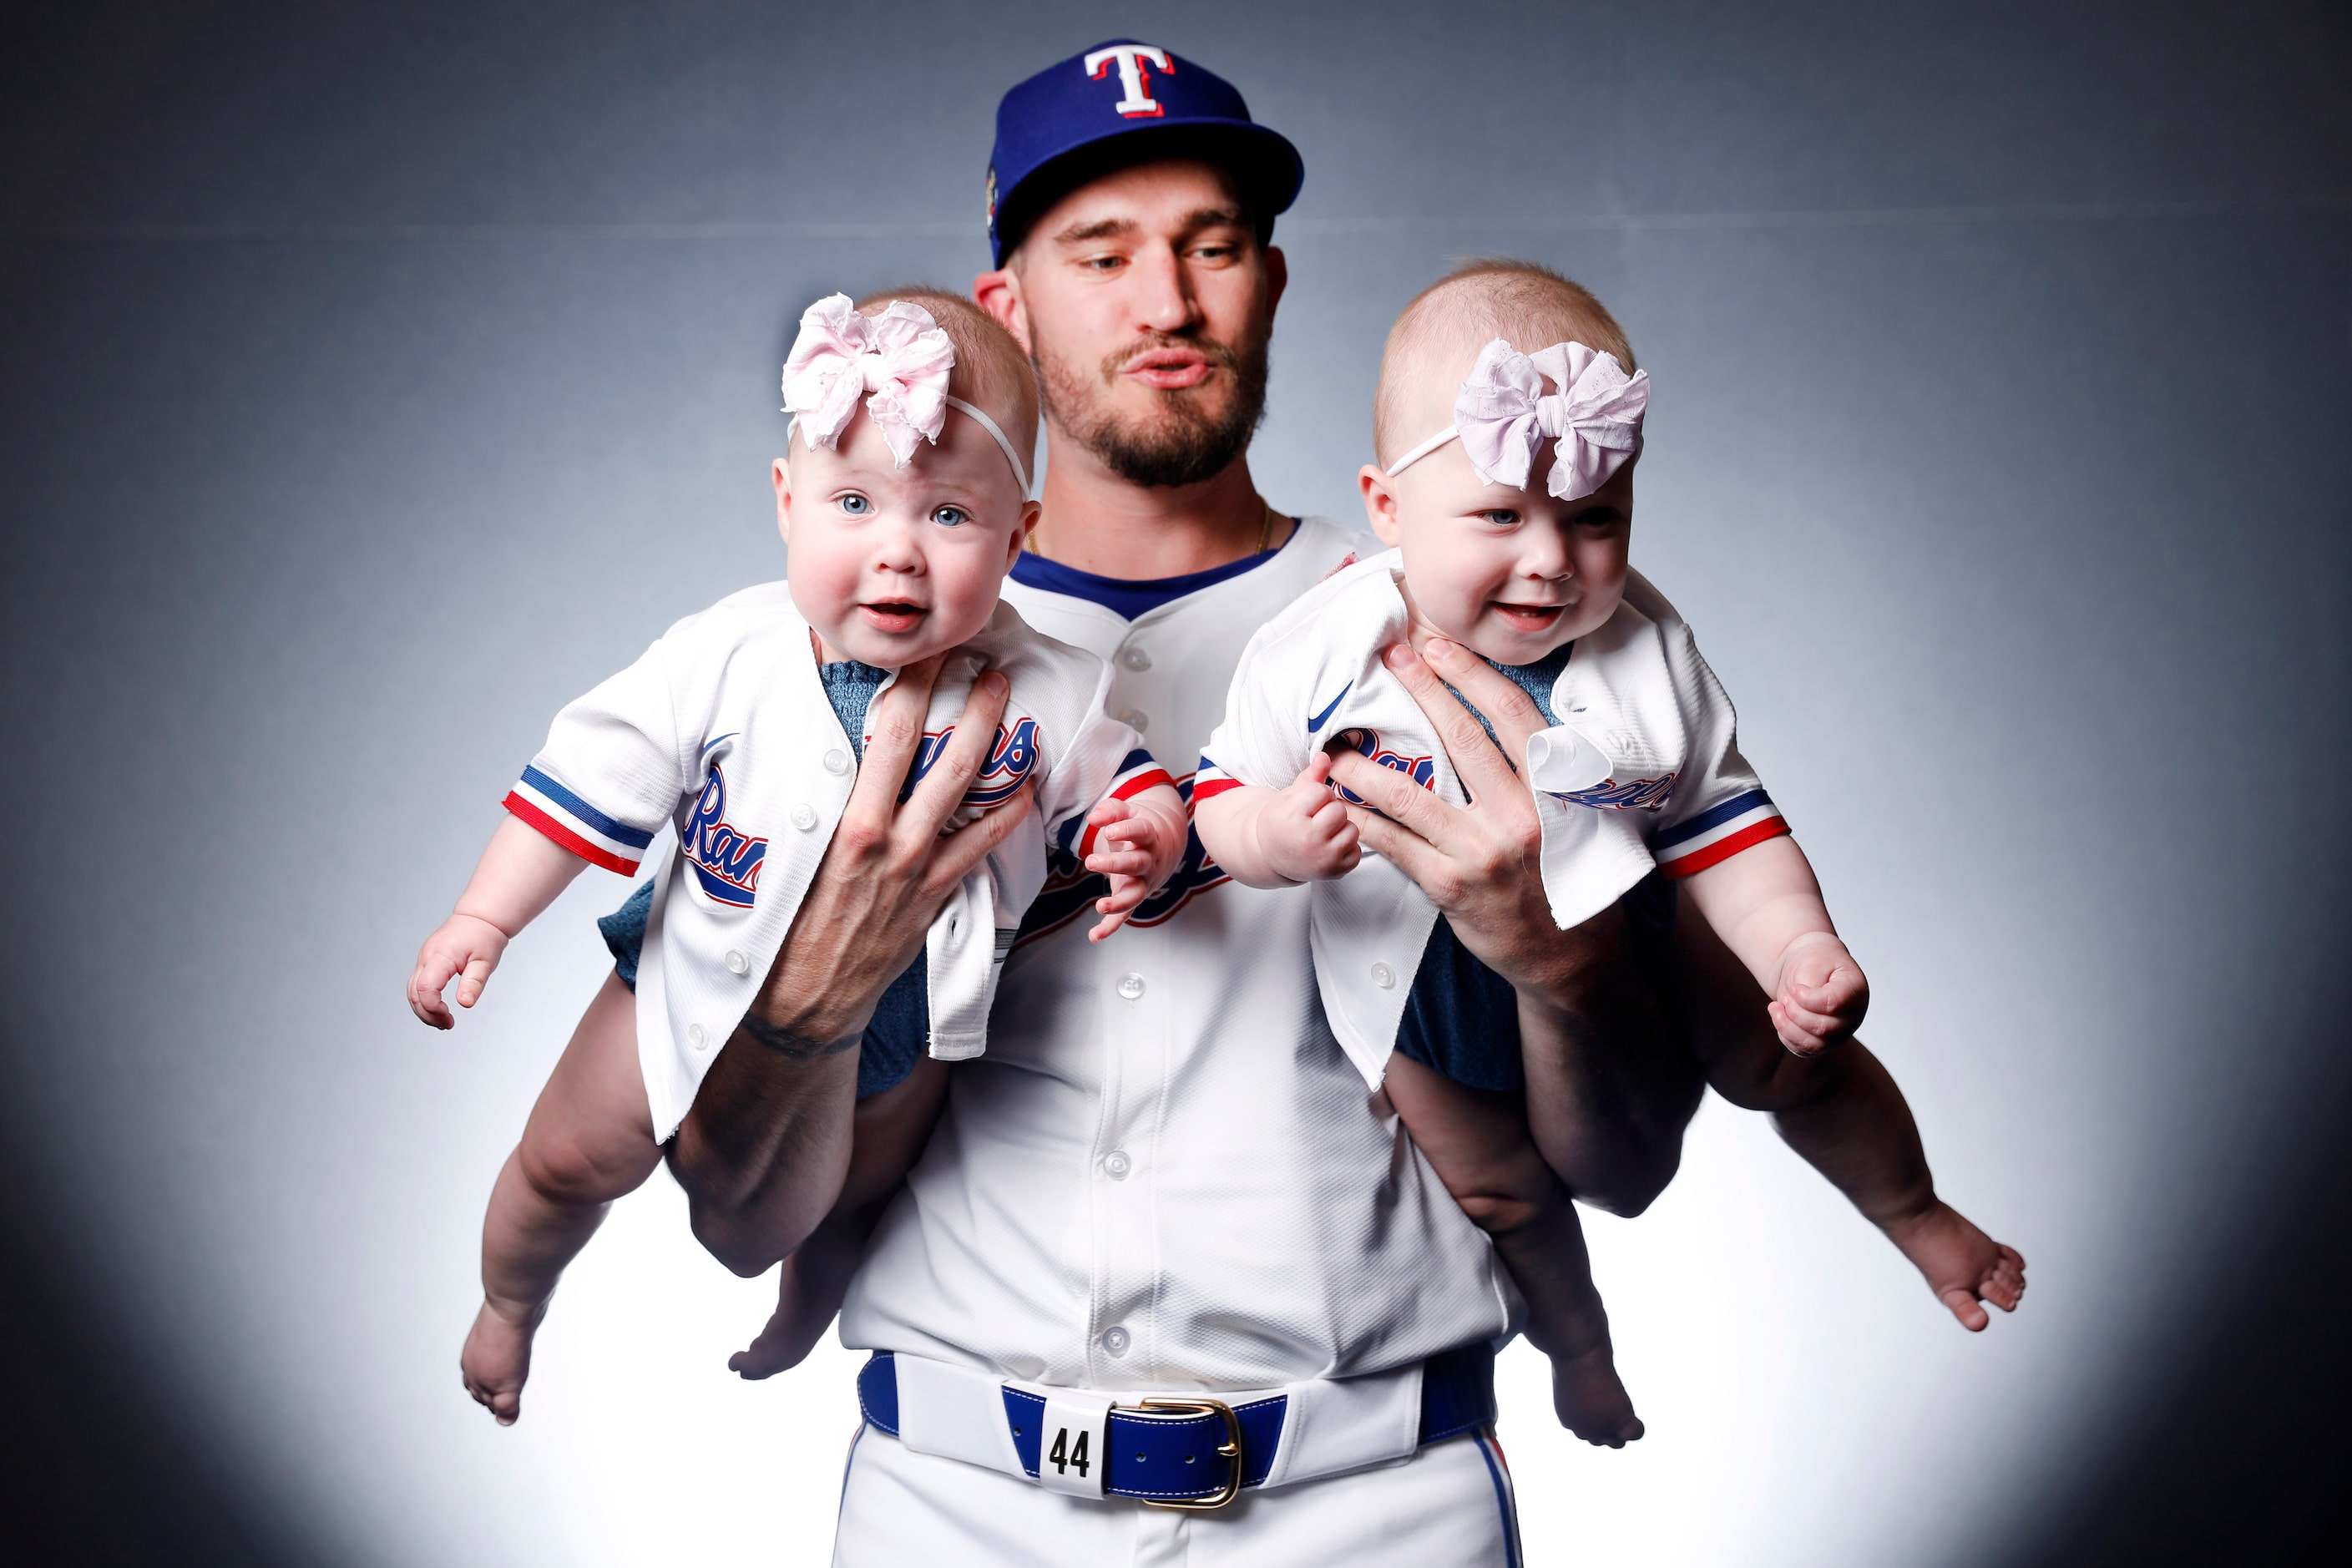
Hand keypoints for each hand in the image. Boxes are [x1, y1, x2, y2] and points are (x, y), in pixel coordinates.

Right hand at [408, 913, 510, 1028]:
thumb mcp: (486, 961)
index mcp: (440, 956)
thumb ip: (474, 982)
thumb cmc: (484, 937)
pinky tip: (439, 1010)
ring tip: (444, 1022)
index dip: (433, 1008)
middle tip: (448, 1025)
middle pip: (414, 993)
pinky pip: (417, 985)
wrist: (478, 918)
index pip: (425, 988)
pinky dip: (424, 1000)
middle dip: (427, 1014)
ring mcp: (424, 959)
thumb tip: (464, 1004)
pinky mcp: (426, 962)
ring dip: (424, 1010)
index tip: (450, 1017)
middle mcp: (426, 958)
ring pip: (412, 991)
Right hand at [746, 658, 1034, 1044]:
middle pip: (938, 754)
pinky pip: (981, 844)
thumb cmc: (786, 919)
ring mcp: (917, 868)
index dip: (911, 686)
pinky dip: (1005, 812)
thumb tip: (826, 742)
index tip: (924, 651)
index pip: (886, 735)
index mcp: (846, 823)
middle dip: (967, 703)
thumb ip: (815, 800)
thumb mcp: (789, 850)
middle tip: (985, 662)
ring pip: (967, 792)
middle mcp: (888, 840)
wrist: (803, 996)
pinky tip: (1022, 785)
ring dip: (993, 743)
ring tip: (1010, 704)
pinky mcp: (936, 894)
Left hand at [1081, 797, 1164, 939]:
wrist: (1167, 845)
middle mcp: (1150, 861)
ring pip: (1135, 894)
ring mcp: (1144, 882)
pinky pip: (1125, 915)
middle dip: (1114, 864)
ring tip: (1100, 906)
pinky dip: (1110, 927)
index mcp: (1150, 836)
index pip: (1140, 832)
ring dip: (1119, 902)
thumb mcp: (1129, 812)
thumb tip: (1093, 818)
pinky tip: (1094, 936)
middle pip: (1136, 864)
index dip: (1126, 831)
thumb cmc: (1141, 827)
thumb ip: (1111, 811)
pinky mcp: (1134, 896)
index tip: (1109, 831)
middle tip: (1091, 861)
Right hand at [1259, 753, 1361, 882]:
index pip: (1322, 792)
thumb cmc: (1280, 823)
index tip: (1304, 806)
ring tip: (1321, 834)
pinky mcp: (1336, 872)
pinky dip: (1345, 848)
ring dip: (1340, 829)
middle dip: (1329, 811)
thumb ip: (1311, 775)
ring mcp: (1323, 859)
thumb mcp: (1288, 796)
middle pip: (1339, 810)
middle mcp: (1309, 841)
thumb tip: (1327, 755)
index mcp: (1292, 818)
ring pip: (1352, 830)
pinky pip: (1357, 850)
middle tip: (1313, 820)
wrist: (1270, 857)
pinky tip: (1328, 847)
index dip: (1315, 796)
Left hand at [1329, 638, 1598, 1000]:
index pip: (1513, 717)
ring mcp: (1482, 852)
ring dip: (1368, 766)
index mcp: (1554, 792)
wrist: (1570, 957)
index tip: (1440, 648)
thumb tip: (1511, 721)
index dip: (1473, 677)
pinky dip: (1363, 821)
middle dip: (1422, 692)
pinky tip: (1340, 803)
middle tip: (1388, 659)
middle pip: (1462, 739)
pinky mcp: (1450, 886)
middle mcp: (1521, 816)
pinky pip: (1396, 844)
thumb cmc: (1570, 880)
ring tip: (1337, 746)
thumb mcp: (1580, 820)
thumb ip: (1549, 775)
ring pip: (1412, 794)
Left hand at [1768, 930, 1868, 1055]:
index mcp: (1855, 991)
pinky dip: (1786, 1037)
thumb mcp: (1813, 962)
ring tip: (1776, 1008)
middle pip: (1823, 1028)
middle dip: (1795, 1012)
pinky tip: (1780, 1018)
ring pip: (1814, 1045)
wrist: (1809, 967)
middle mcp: (1852, 1016)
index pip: (1833, 1005)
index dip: (1807, 999)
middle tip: (1786, 995)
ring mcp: (1840, 1032)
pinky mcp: (1824, 1042)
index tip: (1796, 987)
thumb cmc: (1815, 962)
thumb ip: (1812, 984)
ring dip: (1787, 1027)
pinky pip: (1804, 1050)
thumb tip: (1804, 1005)